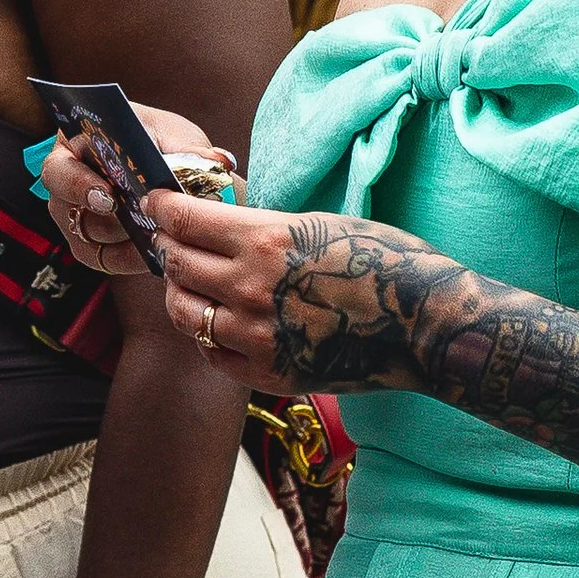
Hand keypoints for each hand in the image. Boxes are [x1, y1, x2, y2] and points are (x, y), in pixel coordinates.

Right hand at [36, 99, 214, 279]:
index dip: (77, 184)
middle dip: (102, 217)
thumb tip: (216, 160)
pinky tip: (156, 249)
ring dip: (124, 236)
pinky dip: (132, 256)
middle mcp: (67, 183)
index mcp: (75, 145)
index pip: (59, 167)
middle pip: (66, 209)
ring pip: (88, 237)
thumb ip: (189, 148)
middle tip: (135, 220)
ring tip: (158, 231)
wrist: (179, 175)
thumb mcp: (177, 137)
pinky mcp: (93, 247)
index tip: (109, 194)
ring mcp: (76, 218)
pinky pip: (106, 260)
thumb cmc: (166, 145)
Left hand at [148, 191, 429, 392]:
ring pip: (184, 312)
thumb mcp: (317, 223)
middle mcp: (250, 289)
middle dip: (166, 247)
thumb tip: (216, 223)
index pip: (184, 221)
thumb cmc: (383, 261)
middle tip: (167, 239)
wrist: (424, 324)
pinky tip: (219, 321)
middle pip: (176, 265)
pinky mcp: (268, 375)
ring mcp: (256, 337)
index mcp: (264, 241)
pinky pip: (211, 352)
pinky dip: (206, 334)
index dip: (162, 208)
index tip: (154, 202)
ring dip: (179, 292)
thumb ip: (261, 229)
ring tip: (188, 282)